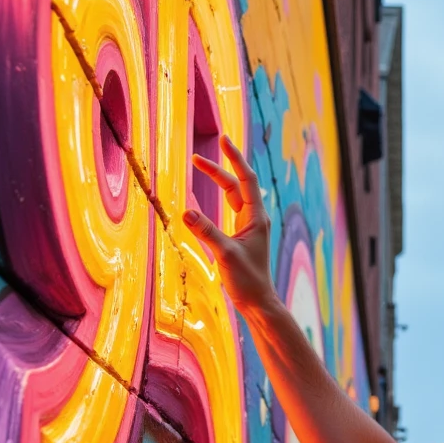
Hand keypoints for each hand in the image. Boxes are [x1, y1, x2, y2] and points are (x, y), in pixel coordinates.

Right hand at [186, 136, 276, 319]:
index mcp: (256, 218)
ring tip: (200, 166)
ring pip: (233, 196)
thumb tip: (185, 211)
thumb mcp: (225, 254)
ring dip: (218, 180)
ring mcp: (249, 227)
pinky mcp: (242, 236)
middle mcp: (254, 218)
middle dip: (218, 169)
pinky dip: (219, 197)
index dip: (234, 158)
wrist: (258, 302)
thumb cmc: (247, 281)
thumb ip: (206, 232)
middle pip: (236, 185)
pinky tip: (210, 194)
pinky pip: (230, 208)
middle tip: (196, 157)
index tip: (223, 140)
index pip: (245, 179)